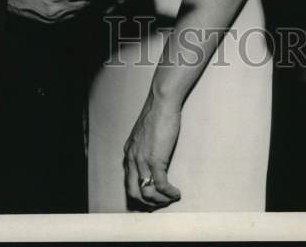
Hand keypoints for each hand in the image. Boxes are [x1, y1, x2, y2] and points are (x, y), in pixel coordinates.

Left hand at [124, 91, 181, 209]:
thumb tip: (153, 155)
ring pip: (147, 192)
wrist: (161, 102)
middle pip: (134, 192)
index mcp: (129, 152)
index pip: (129, 181)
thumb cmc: (156, 112)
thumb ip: (144, 145)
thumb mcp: (145, 133)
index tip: (151, 197)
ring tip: (170, 199)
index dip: (140, 192)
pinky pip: (161, 185)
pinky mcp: (155, 160)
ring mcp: (142, 161)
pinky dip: (169, 193)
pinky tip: (176, 193)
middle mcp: (132, 159)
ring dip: (160, 200)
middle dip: (147, 202)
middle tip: (160, 204)